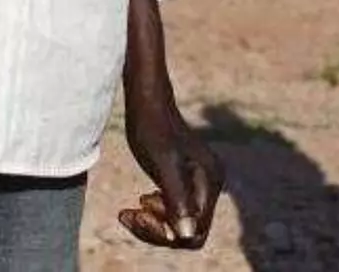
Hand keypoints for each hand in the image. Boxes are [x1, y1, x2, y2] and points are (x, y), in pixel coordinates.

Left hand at [120, 96, 223, 249]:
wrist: (147, 102)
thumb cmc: (152, 128)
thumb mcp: (163, 165)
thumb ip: (177, 200)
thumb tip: (186, 236)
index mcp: (209, 182)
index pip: (194, 232)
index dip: (165, 232)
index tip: (140, 211)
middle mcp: (210, 185)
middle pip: (187, 232)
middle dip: (157, 229)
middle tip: (130, 215)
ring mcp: (199, 184)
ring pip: (179, 224)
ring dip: (152, 224)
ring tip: (128, 213)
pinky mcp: (185, 181)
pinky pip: (174, 211)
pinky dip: (154, 213)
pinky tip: (139, 204)